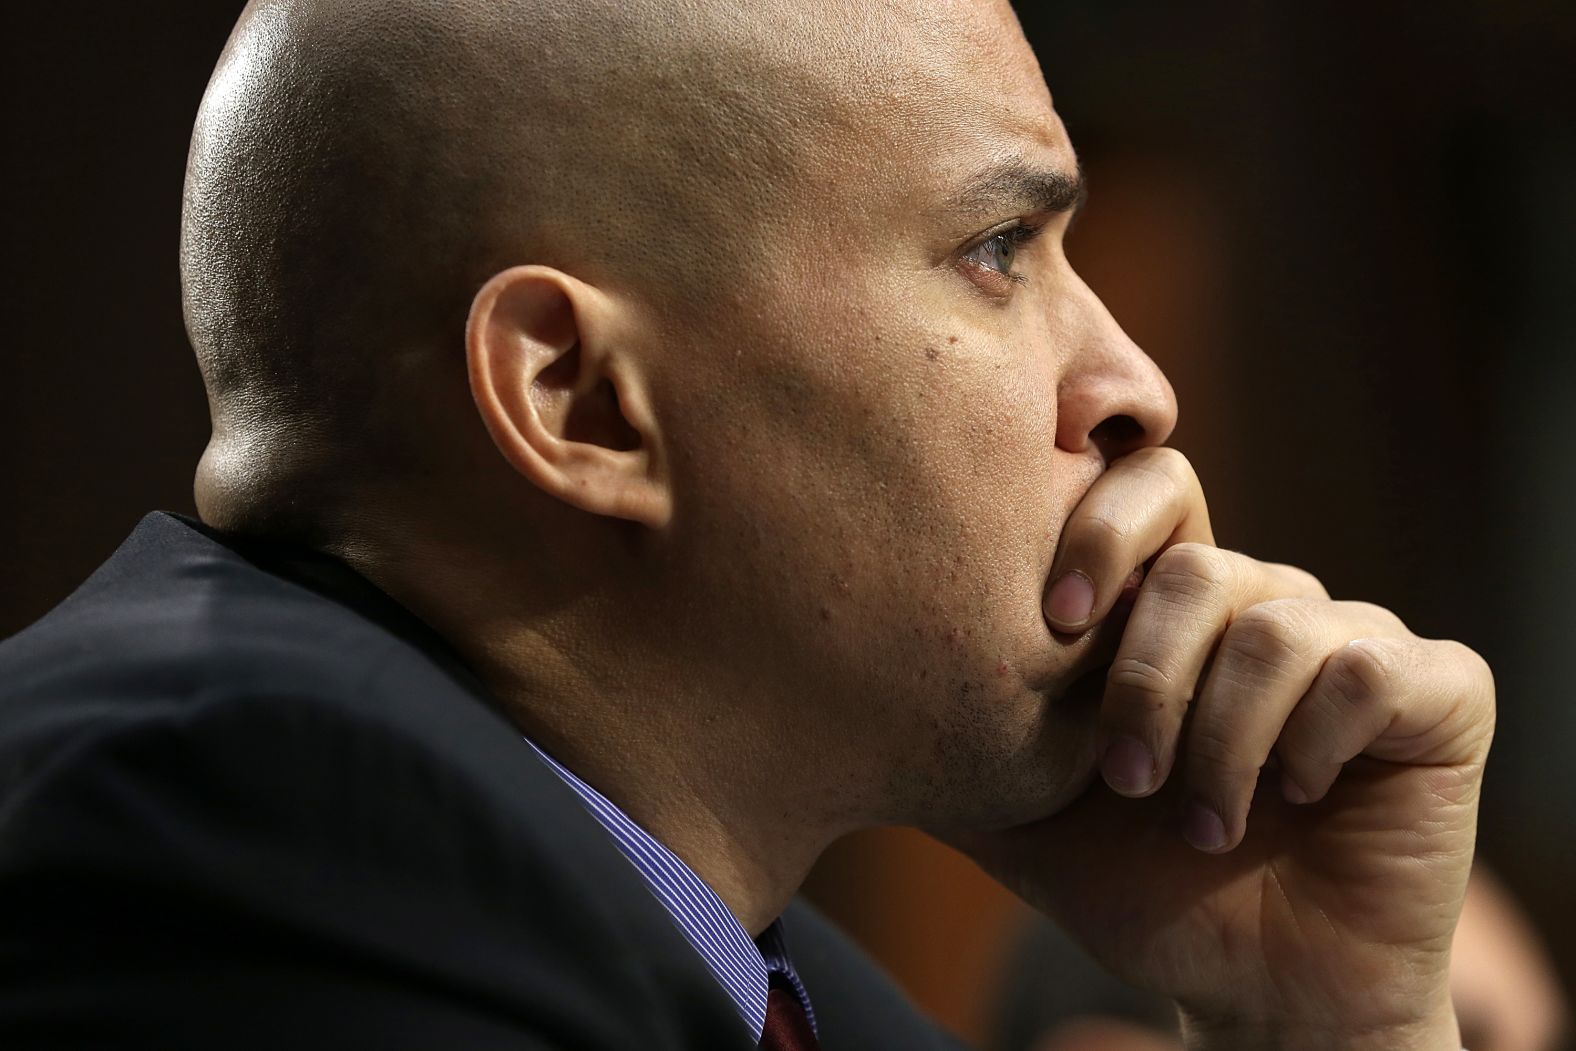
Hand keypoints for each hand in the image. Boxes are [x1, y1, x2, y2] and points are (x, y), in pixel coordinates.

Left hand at [949, 448, 1495, 1049]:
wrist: (1256, 993)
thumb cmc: (1140, 893)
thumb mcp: (1023, 810)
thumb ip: (953, 734)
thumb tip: (844, 686)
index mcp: (1173, 611)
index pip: (1147, 489)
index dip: (1097, 530)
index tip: (1049, 619)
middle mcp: (1264, 604)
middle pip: (1198, 565)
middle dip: (1145, 679)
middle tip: (1124, 779)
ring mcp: (1353, 639)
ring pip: (1276, 623)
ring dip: (1221, 741)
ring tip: (1203, 824)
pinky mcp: (1435, 690)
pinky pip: (1369, 667)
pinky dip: (1314, 744)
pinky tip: (1298, 797)